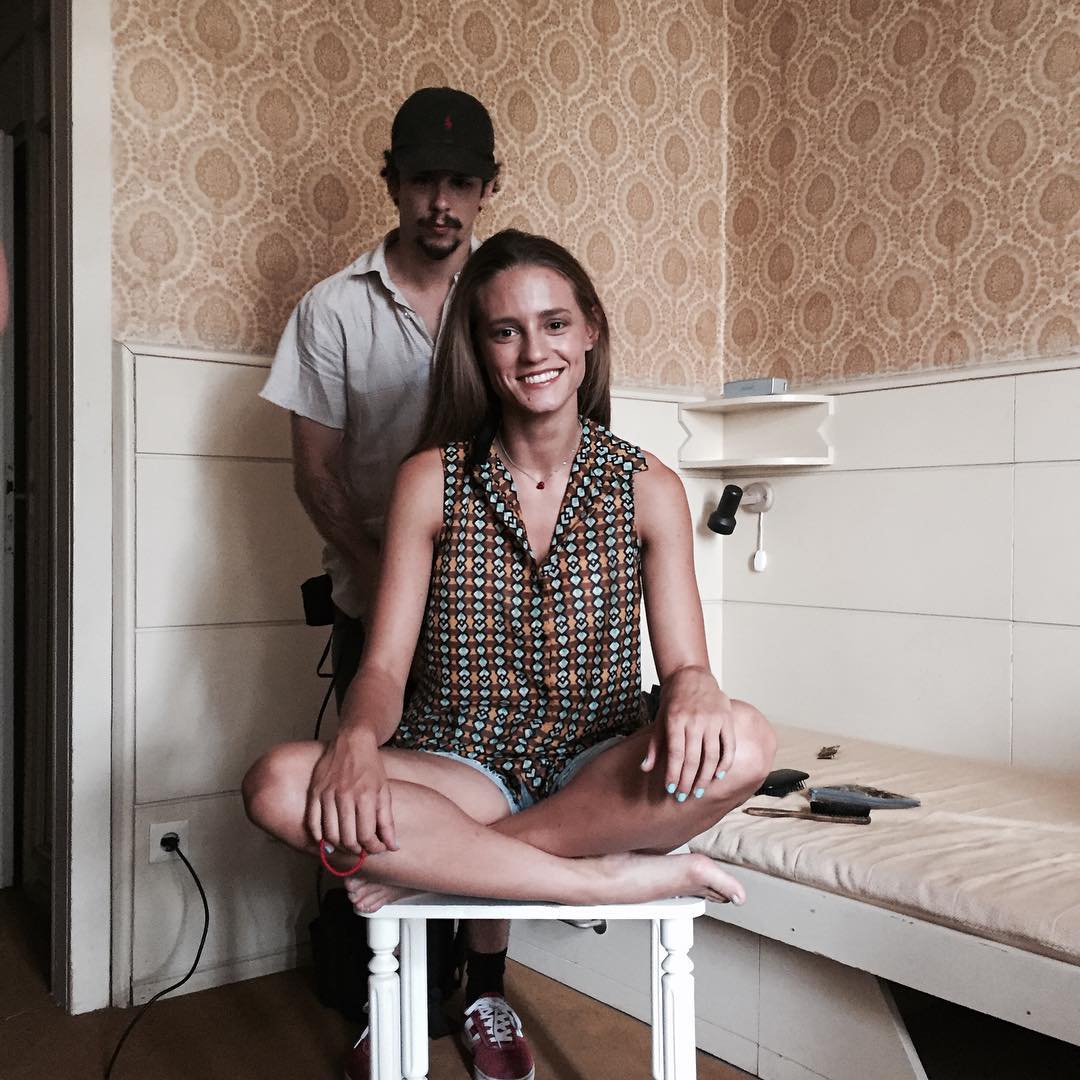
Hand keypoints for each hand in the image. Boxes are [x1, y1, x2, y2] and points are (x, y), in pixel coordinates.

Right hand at [305, 729, 397, 854]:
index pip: (367, 836)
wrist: (352, 741)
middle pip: (348, 839)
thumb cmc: (371, 767)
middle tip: (363, 849)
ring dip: (340, 847)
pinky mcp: (314, 791)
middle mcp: (345, 796)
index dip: (374, 848)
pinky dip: (320, 837)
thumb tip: (393, 847)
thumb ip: (388, 821)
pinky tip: (329, 839)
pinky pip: (313, 823)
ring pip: (330, 835)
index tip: (377, 848)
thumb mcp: (384, 792)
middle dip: (358, 850)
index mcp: (366, 796)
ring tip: (349, 844)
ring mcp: (327, 794)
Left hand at [640, 668, 735, 799]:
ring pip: (711, 756)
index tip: (670, 789)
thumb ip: (654, 745)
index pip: (675, 754)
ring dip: (705, 777)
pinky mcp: (727, 718)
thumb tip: (645, 768)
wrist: (692, 675)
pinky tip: (718, 775)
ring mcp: (713, 719)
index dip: (673, 774)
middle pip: (693, 758)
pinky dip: (725, 763)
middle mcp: (695, 720)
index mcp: (676, 719)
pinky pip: (729, 746)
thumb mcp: (660, 719)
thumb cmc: (673, 699)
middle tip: (683, 796)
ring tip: (699, 791)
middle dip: (687, 781)